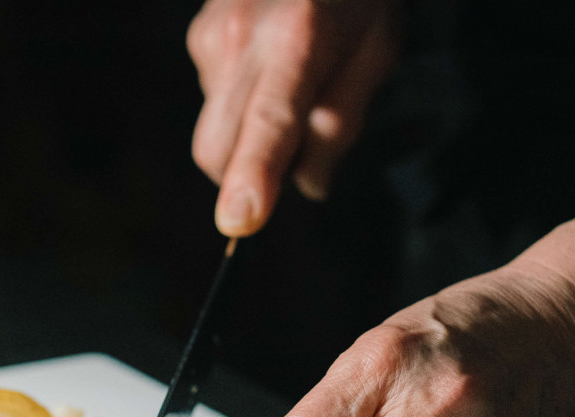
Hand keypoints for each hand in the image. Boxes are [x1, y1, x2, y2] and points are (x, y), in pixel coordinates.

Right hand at [187, 0, 399, 235]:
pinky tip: (272, 66)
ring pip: (214, 130)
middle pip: (218, 150)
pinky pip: (214, 98)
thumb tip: (308, 186)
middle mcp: (242, 40)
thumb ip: (342, 125)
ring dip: (247, 136)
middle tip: (296, 154)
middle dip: (244, 179)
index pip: (269, 125)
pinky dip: (241, 105)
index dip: (253, 178)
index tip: (240, 223)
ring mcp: (211, 36)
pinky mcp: (198, 35)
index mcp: (298, 43)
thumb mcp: (376, 55)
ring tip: (292, 87)